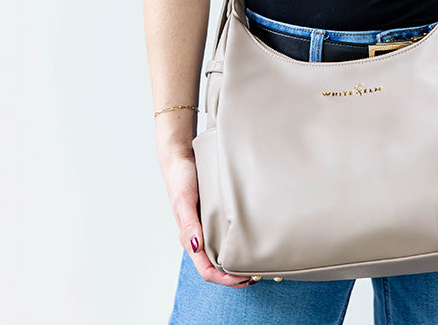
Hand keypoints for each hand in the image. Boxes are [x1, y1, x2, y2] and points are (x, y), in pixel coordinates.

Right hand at [160, 149, 255, 288]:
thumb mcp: (184, 200)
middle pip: (216, 268)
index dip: (225, 280)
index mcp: (189, 238)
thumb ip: (189, 223)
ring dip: (237, 264)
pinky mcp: (214, 217)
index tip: (244, 279)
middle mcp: (199, 237)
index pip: (207, 271)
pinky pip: (225, 238)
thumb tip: (196, 246)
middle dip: (235, 277)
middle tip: (257, 275)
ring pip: (221, 255)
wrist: (181, 158)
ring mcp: (207, 228)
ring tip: (256, 264)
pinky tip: (250, 243)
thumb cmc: (180, 178)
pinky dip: (237, 247)